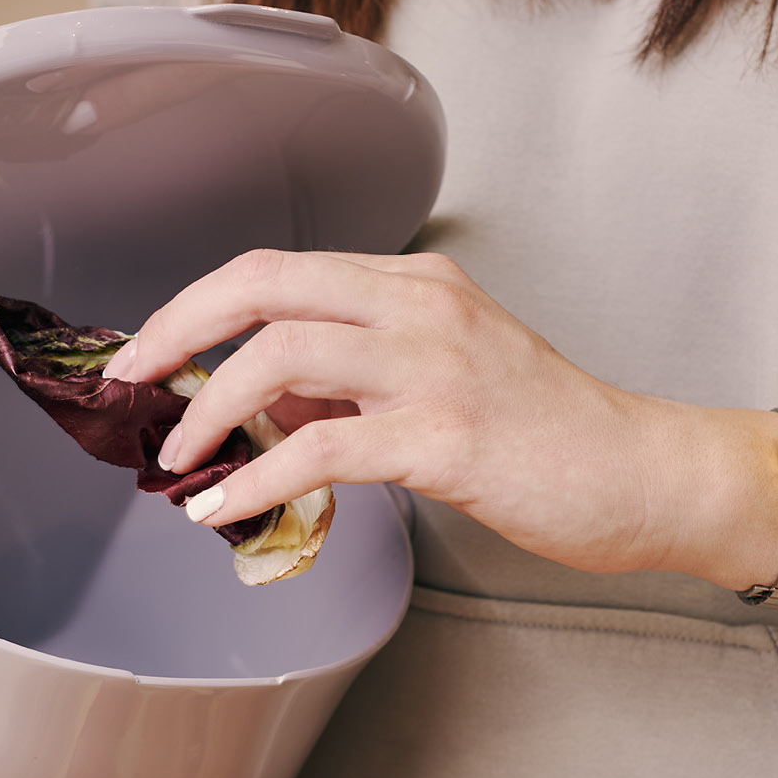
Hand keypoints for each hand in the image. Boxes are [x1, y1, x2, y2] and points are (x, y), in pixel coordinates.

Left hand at [103, 248, 733, 575]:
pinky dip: (252, 477)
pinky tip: (224, 508)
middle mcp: (421, 306)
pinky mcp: (444, 436)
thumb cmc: (554, 440)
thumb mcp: (448, 383)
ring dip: (206, 413)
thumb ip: (360, 383)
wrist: (646, 476)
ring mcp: (434, 366)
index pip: (279, 270)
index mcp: (418, 285)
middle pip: (262, 286)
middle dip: (176, 333)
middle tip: (131, 386)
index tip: (152, 353)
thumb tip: (266, 409)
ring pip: (279, 358)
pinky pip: (318, 447)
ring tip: (175, 464)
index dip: (197, 306)